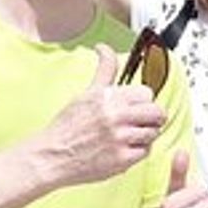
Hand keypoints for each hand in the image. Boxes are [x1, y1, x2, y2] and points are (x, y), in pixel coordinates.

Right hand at [35, 45, 166, 186]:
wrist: (51, 157)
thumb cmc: (68, 126)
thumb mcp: (86, 93)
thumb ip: (104, 70)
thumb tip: (103, 47)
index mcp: (108, 97)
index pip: (146, 93)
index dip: (143, 101)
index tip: (135, 107)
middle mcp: (115, 115)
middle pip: (157, 112)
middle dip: (152, 117)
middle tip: (139, 123)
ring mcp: (119, 138)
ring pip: (153, 132)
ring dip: (144, 135)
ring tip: (128, 137)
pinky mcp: (121, 159)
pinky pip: (145, 151)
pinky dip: (137, 152)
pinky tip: (122, 149)